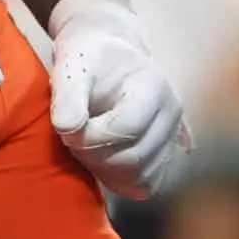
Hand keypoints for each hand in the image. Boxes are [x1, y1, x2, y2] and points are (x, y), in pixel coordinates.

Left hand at [48, 0, 187, 199]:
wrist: (103, 53)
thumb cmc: (87, 56)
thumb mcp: (72, 65)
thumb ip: (68, 96)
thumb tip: (67, 129)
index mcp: (154, 86)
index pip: (127, 129)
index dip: (91, 136)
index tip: (67, 127)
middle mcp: (172, 113)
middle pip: (135, 158)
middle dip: (94, 155)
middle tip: (71, 138)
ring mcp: (172, 136)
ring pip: (142, 177)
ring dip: (105, 171)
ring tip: (84, 145)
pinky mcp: (164, 154)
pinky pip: (145, 185)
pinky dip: (119, 180)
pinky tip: (99, 159)